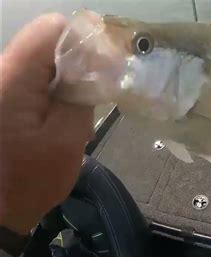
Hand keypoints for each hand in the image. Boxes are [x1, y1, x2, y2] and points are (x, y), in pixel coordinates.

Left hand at [0, 14, 93, 234]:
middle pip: (48, 44)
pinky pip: (34, 79)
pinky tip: (63, 117)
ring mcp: (1, 85)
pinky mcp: (3, 97)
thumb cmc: (31, 180)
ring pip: (44, 61)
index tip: (106, 68)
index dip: (84, 43)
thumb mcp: (68, 138)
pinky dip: (55, 92)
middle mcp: (1, 74)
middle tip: (98, 96)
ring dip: (68, 81)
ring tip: (79, 115)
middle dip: (79, 65)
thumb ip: (82, 95)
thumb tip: (97, 64)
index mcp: (12, 79)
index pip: (51, 30)